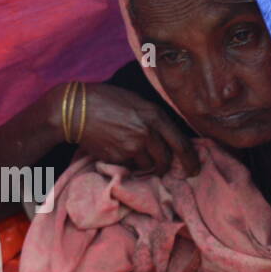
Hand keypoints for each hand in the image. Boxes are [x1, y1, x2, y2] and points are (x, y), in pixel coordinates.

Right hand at [67, 83, 199, 176]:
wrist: (76, 110)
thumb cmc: (106, 100)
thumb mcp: (137, 102)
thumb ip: (154, 119)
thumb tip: (168, 137)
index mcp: (155, 116)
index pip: (182, 144)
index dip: (191, 160)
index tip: (194, 170)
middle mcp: (147, 133)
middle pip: (165, 160)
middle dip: (166, 168)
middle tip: (163, 170)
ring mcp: (132, 147)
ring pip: (147, 167)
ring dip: (144, 166)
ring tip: (131, 154)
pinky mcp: (117, 159)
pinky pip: (129, 168)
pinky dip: (127, 165)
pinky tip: (117, 152)